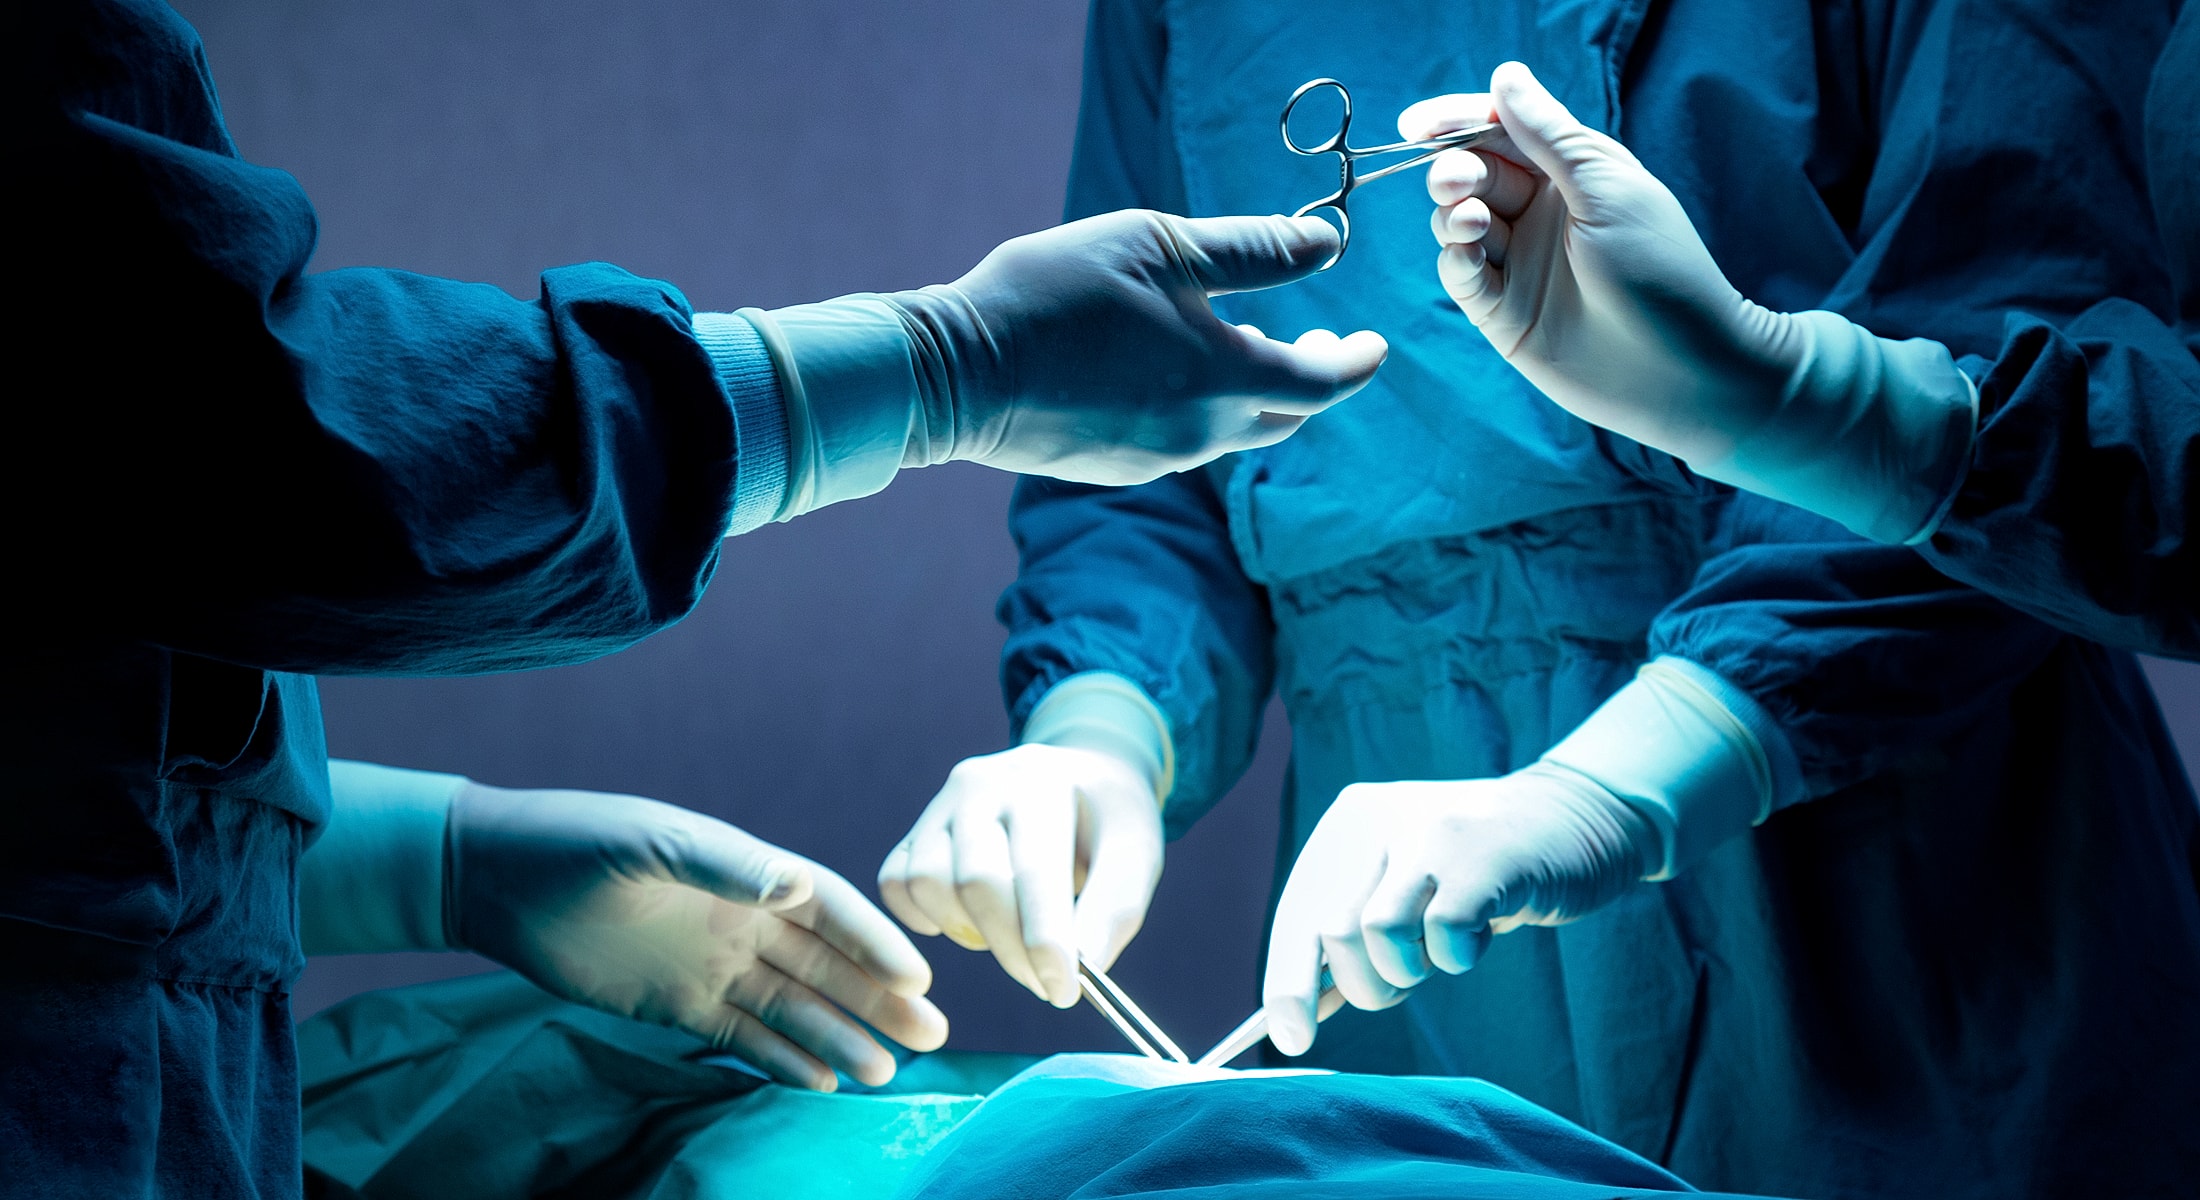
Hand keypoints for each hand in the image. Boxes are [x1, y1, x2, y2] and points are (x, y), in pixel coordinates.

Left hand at [446, 783, 947, 1090]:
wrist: (495, 879)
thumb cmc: (575, 842)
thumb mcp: (647, 843)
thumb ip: (723, 865)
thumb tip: (795, 887)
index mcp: (745, 873)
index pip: (828, 910)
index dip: (875, 942)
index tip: (919, 977)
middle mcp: (742, 919)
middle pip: (826, 965)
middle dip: (879, 998)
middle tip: (933, 1035)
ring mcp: (712, 965)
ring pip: (793, 1008)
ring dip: (840, 1036)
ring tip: (886, 1072)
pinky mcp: (676, 1004)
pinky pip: (742, 1036)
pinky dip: (782, 1059)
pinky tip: (822, 1083)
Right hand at [877, 743, 1163, 1007]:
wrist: (1077, 779)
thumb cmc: (1107, 823)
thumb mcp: (1137, 853)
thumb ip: (1116, 908)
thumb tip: (1087, 966)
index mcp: (1043, 782)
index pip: (1034, 869)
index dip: (1045, 939)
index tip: (1063, 992)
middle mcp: (982, 783)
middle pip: (976, 881)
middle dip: (1012, 949)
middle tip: (1047, 985)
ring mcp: (941, 804)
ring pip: (926, 882)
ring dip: (969, 932)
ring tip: (1012, 938)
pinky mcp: (916, 829)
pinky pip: (895, 883)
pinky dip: (923, 917)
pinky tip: (969, 924)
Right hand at [916, 210, 1389, 482]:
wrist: (957, 372)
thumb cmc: (1056, 293)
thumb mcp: (1161, 245)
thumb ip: (1254, 251)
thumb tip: (1331, 244)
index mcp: (1225, 378)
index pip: (1324, 384)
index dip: (1355, 362)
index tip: (1372, 342)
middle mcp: (1203, 433)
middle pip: (1285, 416)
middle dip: (1310, 376)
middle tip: (1313, 335)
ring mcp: (1159, 459)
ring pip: (1232, 430)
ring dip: (1248, 388)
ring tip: (1231, 338)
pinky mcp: (1119, 467)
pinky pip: (1183, 440)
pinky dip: (1198, 406)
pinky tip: (1164, 368)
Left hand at [1262, 763, 1655, 1055]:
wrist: (1575, 817)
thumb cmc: (1477, 871)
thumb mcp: (1402, 888)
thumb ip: (1350, 938)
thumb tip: (1293, 1018)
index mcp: (1348, 821)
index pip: (1296, 916)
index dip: (1287, 985)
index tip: (1292, 1039)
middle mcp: (1378, 816)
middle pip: (1331, 934)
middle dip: (1366, 985)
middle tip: (1407, 980)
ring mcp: (1430, 831)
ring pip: (1379, 935)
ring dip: (1412, 970)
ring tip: (1445, 949)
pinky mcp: (1483, 855)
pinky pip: (1444, 937)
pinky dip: (1460, 956)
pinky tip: (1482, 933)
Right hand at [1401, 63, 1797, 471]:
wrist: (1683, 372)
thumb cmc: (1661, 271)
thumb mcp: (1606, 188)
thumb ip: (1549, 136)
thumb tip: (1505, 76)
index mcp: (1570, 173)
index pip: (1501, 132)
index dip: (1457, 123)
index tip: (1418, 124)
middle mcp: (1539, 214)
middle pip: (1472, 175)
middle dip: (1454, 171)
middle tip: (1456, 181)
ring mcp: (1518, 264)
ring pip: (1456, 223)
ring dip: (1452, 213)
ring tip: (1472, 222)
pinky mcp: (1501, 312)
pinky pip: (1459, 274)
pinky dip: (1453, 258)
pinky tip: (1468, 252)